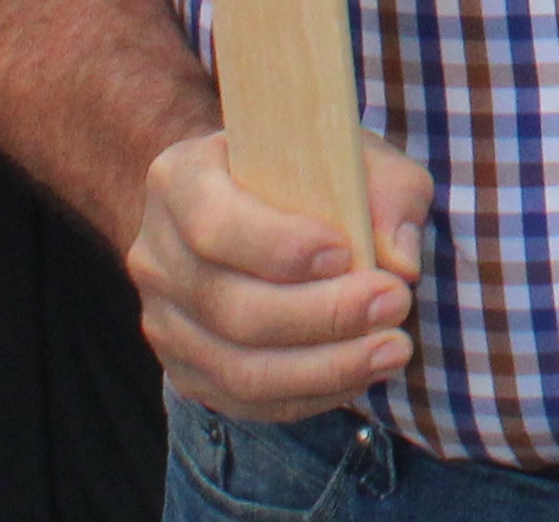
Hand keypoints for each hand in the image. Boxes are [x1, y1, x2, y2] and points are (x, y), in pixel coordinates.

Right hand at [129, 124, 433, 422]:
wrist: (262, 207)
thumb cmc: (314, 174)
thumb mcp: (357, 156)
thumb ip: (387, 194)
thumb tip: (401, 262)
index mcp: (180, 181)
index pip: (215, 224)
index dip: (278, 247)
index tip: (346, 254)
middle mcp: (157, 255)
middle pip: (230, 307)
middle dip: (322, 315)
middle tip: (396, 303)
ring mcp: (164, 321)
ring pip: (238, 368)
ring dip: (325, 367)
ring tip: (393, 348)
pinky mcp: (185, 372)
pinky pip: (246, 402)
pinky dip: (311, 394)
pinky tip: (363, 373)